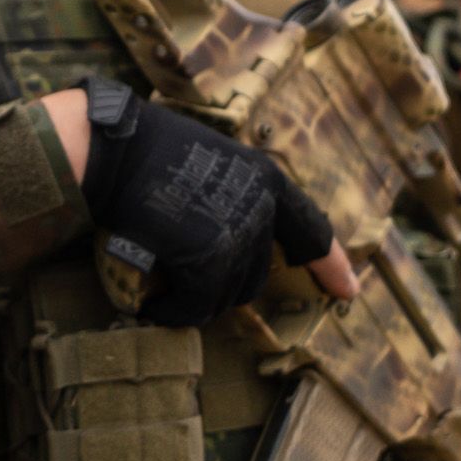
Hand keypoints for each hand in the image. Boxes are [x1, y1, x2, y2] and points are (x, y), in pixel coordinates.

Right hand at [70, 84, 353, 329]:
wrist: (113, 148)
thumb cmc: (149, 149)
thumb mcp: (212, 160)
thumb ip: (234, 194)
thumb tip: (234, 235)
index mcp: (266, 180)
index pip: (312, 231)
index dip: (331, 265)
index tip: (348, 290)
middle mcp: (260, 208)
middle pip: (256, 276)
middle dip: (223, 286)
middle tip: (184, 278)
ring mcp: (234, 234)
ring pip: (226, 295)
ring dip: (196, 301)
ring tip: (165, 289)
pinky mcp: (204, 258)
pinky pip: (195, 305)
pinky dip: (174, 311)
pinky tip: (155, 306)